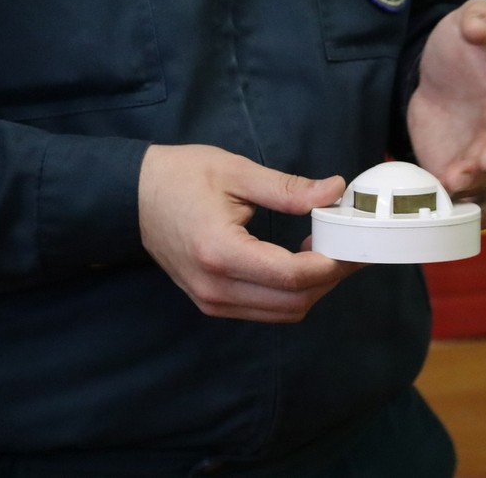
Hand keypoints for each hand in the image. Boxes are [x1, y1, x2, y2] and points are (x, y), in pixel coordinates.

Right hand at [138, 145, 360, 321]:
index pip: (292, 275)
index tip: (352, 242)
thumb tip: (334, 191)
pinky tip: (300, 263)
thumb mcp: (237, 172)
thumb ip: (288, 189)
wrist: (132, 197)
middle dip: (330, 277)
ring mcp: (212, 301)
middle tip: (349, 247)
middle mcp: (216, 288)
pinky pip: (266, 310)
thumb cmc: (180, 177)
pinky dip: (292, 293)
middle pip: (294, 302)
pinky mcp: (212, 303)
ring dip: (314, 288)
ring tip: (327, 252)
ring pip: (284, 312)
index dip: (331, 263)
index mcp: (220, 252)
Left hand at [407, 0, 485, 227]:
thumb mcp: (471, 18)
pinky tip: (427, 206)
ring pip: (482, 186)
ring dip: (465, 194)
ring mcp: (481, 157)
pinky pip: (458, 193)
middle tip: (454, 179)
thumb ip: (481, 17)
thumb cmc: (465, 43)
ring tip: (441, 192)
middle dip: (480, 176)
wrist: (441, 69)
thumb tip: (479, 28)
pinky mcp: (455, 168)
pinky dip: (447, 202)